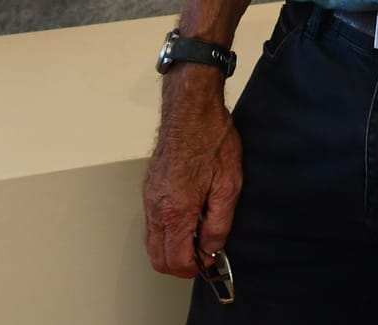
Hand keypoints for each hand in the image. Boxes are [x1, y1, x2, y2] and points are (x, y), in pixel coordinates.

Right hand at [142, 77, 243, 277]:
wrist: (190, 108)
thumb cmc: (211, 139)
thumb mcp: (228, 183)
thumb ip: (219, 222)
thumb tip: (212, 249)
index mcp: (175, 210)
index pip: (176, 260)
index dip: (195, 268)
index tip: (211, 263)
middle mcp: (155, 207)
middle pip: (158, 258)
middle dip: (181, 264)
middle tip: (205, 255)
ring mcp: (148, 198)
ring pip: (152, 242)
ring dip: (173, 248)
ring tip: (199, 236)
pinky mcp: (149, 188)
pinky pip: (152, 223)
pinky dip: (167, 232)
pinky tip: (189, 219)